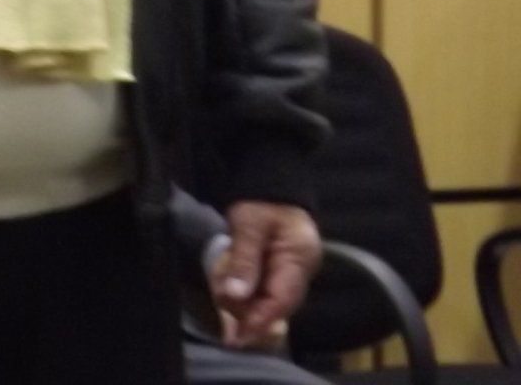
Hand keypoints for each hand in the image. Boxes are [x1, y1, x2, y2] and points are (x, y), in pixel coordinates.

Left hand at [213, 201, 321, 343]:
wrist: (270, 185)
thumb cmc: (261, 201)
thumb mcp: (249, 225)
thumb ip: (244, 259)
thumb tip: (236, 295)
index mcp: (299, 258)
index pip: (282, 300)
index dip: (259, 321)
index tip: (238, 337)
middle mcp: (300, 271)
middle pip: (275, 306)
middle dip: (247, 311)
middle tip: (223, 309)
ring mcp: (292, 272)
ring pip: (267, 301)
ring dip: (243, 301)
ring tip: (222, 288)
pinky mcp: (280, 271)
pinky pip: (263, 291)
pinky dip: (244, 291)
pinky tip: (228, 284)